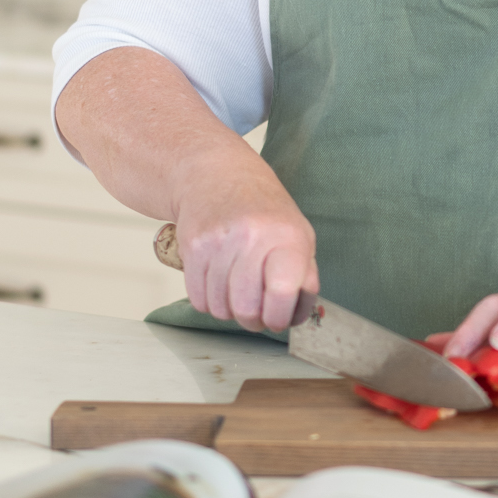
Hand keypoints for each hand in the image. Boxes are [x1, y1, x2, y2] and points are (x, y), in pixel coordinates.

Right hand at [172, 167, 317, 333]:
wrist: (216, 175)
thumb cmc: (263, 210)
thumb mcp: (298, 234)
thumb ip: (305, 277)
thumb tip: (297, 317)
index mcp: (286, 236)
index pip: (283, 292)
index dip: (280, 317)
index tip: (278, 319)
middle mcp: (252, 236)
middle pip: (247, 308)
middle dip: (253, 321)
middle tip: (256, 313)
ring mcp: (219, 241)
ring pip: (220, 308)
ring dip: (229, 310)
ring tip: (237, 290)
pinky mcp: (192, 246)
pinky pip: (198, 299)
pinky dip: (208, 301)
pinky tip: (218, 283)